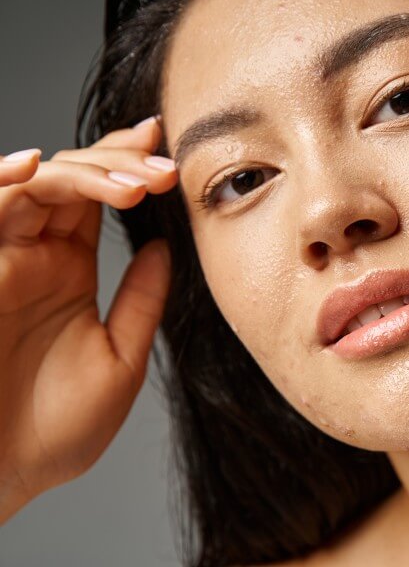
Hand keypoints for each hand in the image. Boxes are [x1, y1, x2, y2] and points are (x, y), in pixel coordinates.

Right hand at [0, 117, 177, 522]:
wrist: (0, 476)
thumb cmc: (55, 431)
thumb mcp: (120, 358)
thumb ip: (142, 300)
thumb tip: (167, 247)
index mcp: (68, 272)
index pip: (98, 201)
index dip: (129, 167)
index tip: (170, 153)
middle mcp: (33, 256)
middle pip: (72, 179)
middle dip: (117, 159)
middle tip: (164, 164)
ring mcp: (1, 258)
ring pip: (36, 183)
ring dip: (85, 173)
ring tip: (136, 185)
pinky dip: (7, 181)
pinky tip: (42, 169)